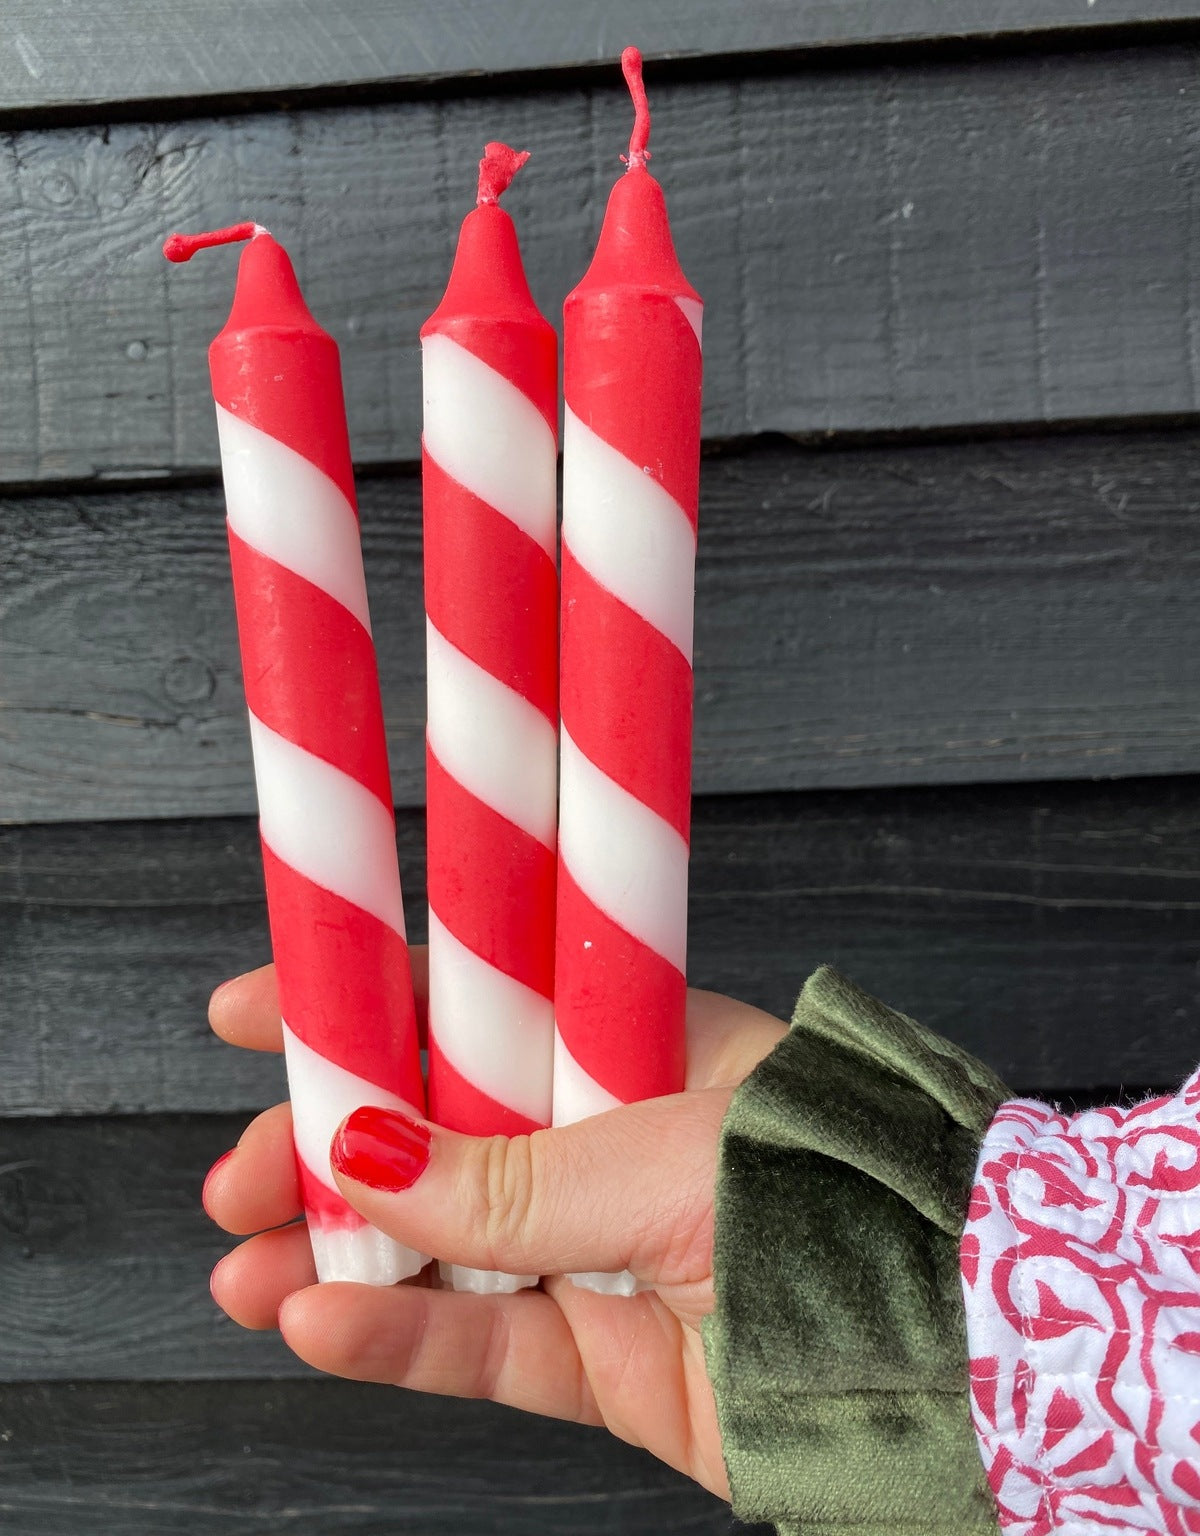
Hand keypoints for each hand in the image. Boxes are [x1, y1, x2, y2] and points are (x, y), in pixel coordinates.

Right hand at [205, 953, 785, 1498]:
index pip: (465, 1006)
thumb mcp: (652, 1155)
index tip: (258, 1012)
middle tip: (240, 1176)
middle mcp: (605, 1141)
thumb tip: (359, 1149)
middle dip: (325, 1152)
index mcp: (626, 1047)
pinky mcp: (606, 1362)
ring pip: (436, 1250)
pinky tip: (314, 1327)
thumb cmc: (831, 1198)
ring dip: (334, 1257)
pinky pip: (479, 1346)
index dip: (358, 1009)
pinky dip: (395, 1340)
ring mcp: (600, 1253)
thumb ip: (501, 1173)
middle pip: (429, 1136)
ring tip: (246, 1270)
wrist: (942, 1352)